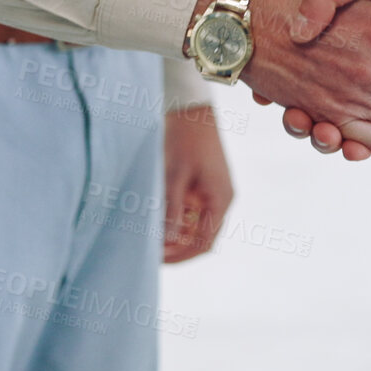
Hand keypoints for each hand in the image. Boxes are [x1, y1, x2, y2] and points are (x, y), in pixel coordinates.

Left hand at [162, 106, 232, 262]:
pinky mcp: (202, 186)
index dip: (182, 256)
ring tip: (150, 238)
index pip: (204, 242)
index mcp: (220, 200)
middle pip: (201, 238)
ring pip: (195, 226)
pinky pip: (191, 212)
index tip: (158, 260)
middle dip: (177, 248)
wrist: (189, 110)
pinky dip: (175, 220)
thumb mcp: (174, 176)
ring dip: (175, 235)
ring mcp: (212, 193)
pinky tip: (156, 220)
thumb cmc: (184, 140)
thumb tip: (167, 240)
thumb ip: (172, 208)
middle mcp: (220, 200)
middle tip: (150, 252)